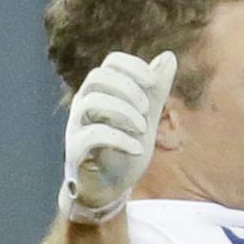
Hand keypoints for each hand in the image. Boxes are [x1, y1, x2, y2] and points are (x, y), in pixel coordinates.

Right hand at [61, 50, 176, 223]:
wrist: (109, 188)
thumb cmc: (124, 148)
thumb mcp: (146, 116)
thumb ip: (156, 89)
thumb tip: (168, 56)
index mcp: (102, 92)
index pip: (111, 62)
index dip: (134, 66)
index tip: (153, 83)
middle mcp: (84, 104)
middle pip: (97, 76)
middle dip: (128, 88)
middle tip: (147, 109)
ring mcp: (77, 126)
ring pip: (91, 101)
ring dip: (123, 111)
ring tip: (143, 128)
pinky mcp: (75, 150)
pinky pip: (90, 135)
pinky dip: (119, 138)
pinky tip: (136, 148)